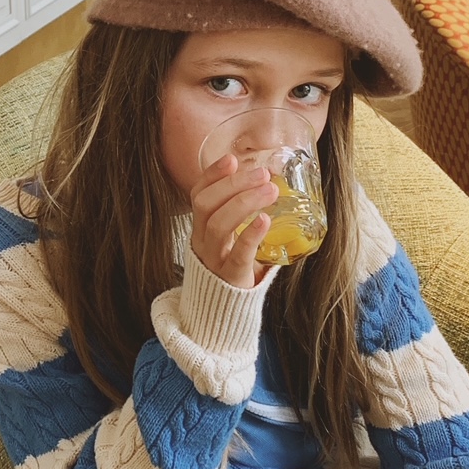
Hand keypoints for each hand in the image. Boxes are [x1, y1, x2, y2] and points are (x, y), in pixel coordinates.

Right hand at [190, 153, 278, 290]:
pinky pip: (237, 254)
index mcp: (201, 227)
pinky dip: (251, 234)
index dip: (212, 175)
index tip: (232, 159)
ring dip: (245, 202)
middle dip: (233, 184)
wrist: (225, 309)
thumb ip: (242, 214)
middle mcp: (202, 240)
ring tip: (271, 191)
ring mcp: (213, 259)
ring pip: (219, 225)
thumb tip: (271, 182)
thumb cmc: (234, 264)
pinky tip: (265, 220)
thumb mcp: (231, 237)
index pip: (198, 194)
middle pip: (206, 205)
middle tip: (263, 174)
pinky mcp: (230, 277)